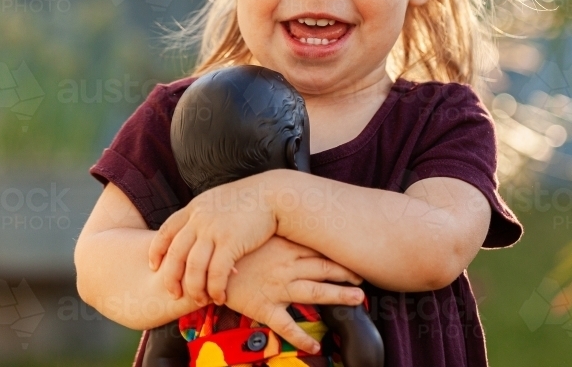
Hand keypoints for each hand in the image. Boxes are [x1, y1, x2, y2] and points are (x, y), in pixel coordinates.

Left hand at [150, 175, 277, 305]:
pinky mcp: (231, 242)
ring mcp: (214, 230)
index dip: (157, 251)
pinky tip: (220, 297)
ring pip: (194, 267)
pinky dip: (215, 289)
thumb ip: (203, 214)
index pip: (166, 231)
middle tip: (174, 293)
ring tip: (200, 300)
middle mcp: (200, 219)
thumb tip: (193, 229)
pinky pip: (216, 273)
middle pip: (176, 254)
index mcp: (194, 208)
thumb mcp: (218, 201)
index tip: (154, 266)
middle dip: (171, 278)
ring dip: (195, 289)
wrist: (275, 194)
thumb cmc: (250, 201)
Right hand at [224, 235, 365, 353]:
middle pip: (323, 269)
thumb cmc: (231, 250)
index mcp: (283, 248)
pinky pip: (286, 326)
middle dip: (346, 272)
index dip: (339, 252)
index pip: (318, 249)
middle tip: (365, 275)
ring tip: (359, 298)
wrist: (205, 269)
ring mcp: (276, 288)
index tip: (356, 253)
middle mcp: (285, 267)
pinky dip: (301, 337)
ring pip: (313, 292)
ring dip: (338, 295)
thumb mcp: (256, 235)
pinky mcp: (264, 307)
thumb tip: (296, 225)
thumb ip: (277, 233)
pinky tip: (316, 346)